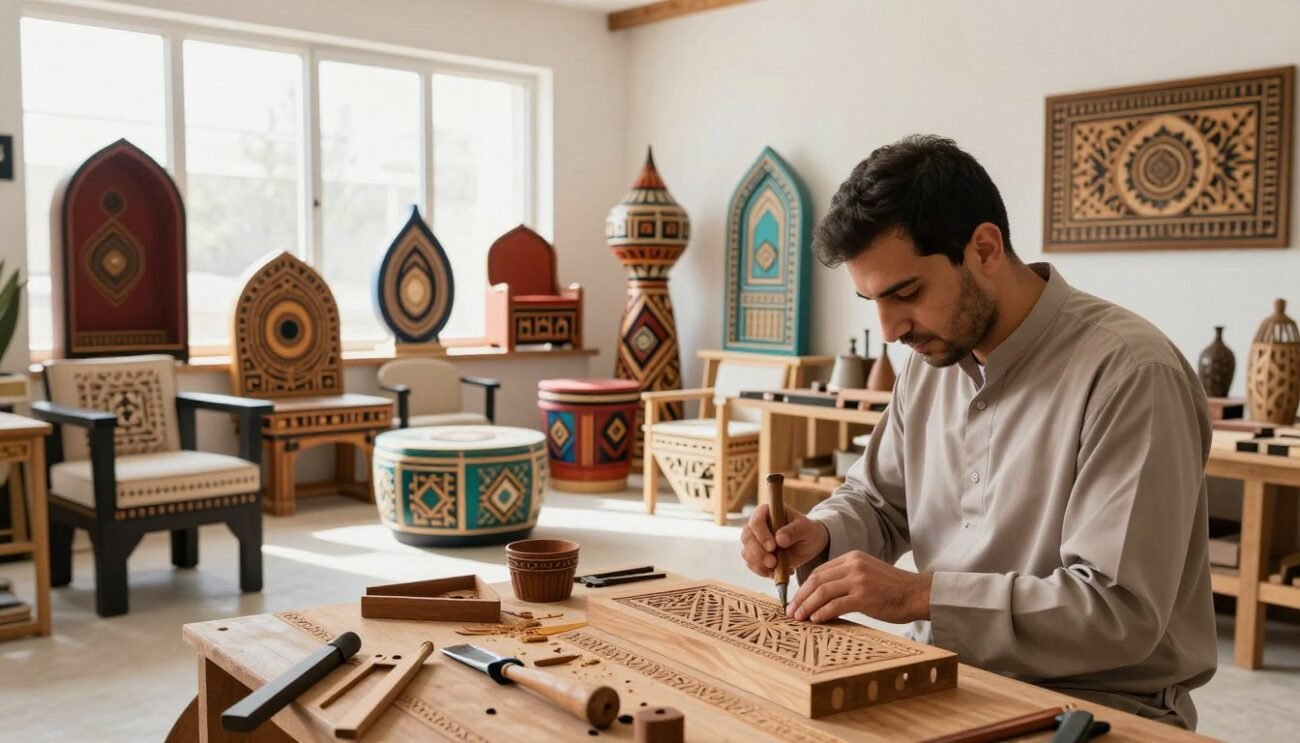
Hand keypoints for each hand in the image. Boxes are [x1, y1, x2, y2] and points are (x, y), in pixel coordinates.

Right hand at [740, 503, 828, 578]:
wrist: (808, 544)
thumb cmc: (807, 531)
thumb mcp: (805, 528)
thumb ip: (794, 531)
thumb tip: (780, 539)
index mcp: (767, 512)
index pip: (756, 520)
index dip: (761, 534)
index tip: (772, 546)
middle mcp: (756, 525)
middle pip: (747, 537)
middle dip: (758, 552)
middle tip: (773, 562)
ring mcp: (754, 540)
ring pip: (746, 552)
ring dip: (758, 563)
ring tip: (775, 568)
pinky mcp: (755, 554)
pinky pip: (751, 564)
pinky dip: (761, 570)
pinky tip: (774, 572)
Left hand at [786, 551, 931, 624]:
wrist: (918, 594)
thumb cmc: (894, 589)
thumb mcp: (868, 574)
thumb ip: (848, 578)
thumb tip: (823, 596)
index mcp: (852, 558)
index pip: (820, 571)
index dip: (804, 586)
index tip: (796, 599)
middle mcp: (853, 565)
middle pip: (817, 580)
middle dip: (800, 596)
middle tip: (790, 611)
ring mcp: (858, 580)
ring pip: (822, 592)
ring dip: (807, 606)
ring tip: (799, 618)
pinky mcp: (864, 596)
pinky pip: (835, 605)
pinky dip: (822, 613)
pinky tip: (816, 620)